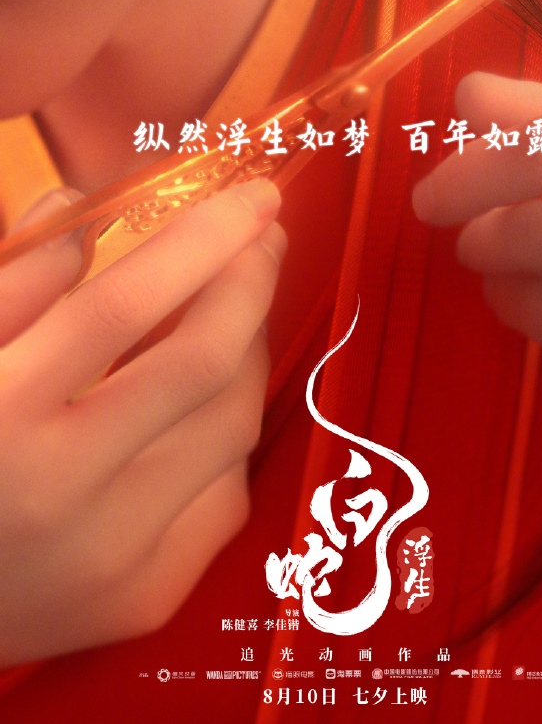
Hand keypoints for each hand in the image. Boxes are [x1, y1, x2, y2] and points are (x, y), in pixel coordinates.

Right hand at [0, 179, 284, 664]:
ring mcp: (113, 559)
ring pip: (231, 426)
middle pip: (200, 365)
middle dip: (250, 284)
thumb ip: (12, 279)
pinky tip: (201, 402)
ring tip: (233, 308)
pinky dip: (223, 431)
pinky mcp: (146, 597)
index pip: (119, 306)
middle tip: (265, 238)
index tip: (255, 195)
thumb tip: (88, 208)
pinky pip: (225, 491)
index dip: (201, 239)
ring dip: (246, 351)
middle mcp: (61, 494)